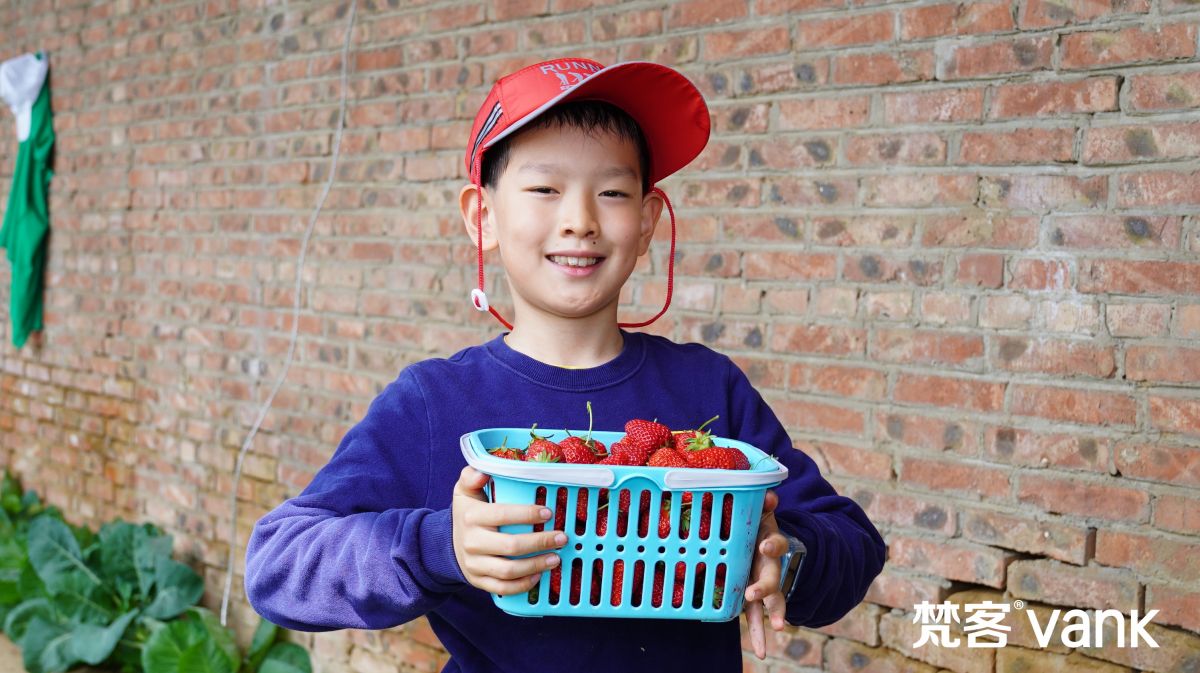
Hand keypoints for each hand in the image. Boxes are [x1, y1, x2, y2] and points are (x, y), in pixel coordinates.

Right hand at [451, 466, 565, 594]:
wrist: (446, 543)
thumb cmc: (466, 513)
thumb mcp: (464, 491)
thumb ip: (471, 476)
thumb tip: (483, 471)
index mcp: (471, 517)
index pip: (502, 515)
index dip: (527, 514)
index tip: (549, 513)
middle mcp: (472, 542)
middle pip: (511, 546)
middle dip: (540, 542)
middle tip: (561, 538)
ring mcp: (474, 564)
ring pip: (509, 570)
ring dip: (536, 565)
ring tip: (555, 558)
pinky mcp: (478, 581)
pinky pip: (502, 588)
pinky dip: (523, 584)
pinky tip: (539, 575)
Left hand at [743, 489, 788, 658]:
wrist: (767, 548)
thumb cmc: (758, 529)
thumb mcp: (760, 515)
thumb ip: (763, 506)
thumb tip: (769, 495)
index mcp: (771, 545)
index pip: (777, 543)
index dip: (773, 544)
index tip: (765, 546)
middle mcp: (771, 568)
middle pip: (772, 578)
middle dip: (765, 587)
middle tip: (753, 593)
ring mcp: (765, 586)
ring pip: (771, 603)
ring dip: (771, 614)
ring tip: (775, 629)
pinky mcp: (754, 600)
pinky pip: (756, 619)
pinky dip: (757, 635)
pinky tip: (760, 652)